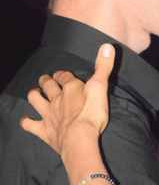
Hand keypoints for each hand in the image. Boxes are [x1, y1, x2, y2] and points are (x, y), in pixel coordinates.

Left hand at [20, 43, 114, 157]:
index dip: (63, 74)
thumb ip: (103, 67)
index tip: (63, 74)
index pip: (65, 76)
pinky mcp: (44, 130)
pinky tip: (26, 120)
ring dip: (34, 95)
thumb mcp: (101, 88)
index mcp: (71, 88)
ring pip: (36, 100)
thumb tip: (107, 46)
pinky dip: (26, 122)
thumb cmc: (92, 114)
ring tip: (35, 93)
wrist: (80, 139)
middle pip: (48, 85)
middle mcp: (57, 99)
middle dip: (46, 81)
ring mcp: (48, 114)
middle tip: (47, 80)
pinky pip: (30, 124)